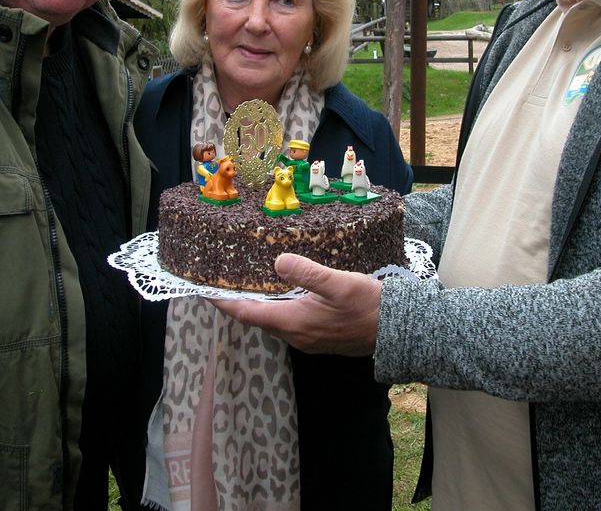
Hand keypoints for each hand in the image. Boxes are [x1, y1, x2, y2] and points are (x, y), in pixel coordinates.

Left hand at [210, 253, 380, 355]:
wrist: (398, 332)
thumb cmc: (369, 307)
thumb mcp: (338, 283)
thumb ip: (307, 273)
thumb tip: (278, 261)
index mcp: (293, 322)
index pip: (246, 313)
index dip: (222, 302)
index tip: (202, 290)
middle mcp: (295, 336)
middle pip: (256, 319)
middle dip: (237, 301)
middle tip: (223, 280)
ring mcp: (308, 339)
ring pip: (272, 322)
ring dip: (258, 305)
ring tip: (248, 283)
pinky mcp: (319, 337)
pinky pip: (287, 323)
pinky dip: (276, 308)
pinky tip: (283, 293)